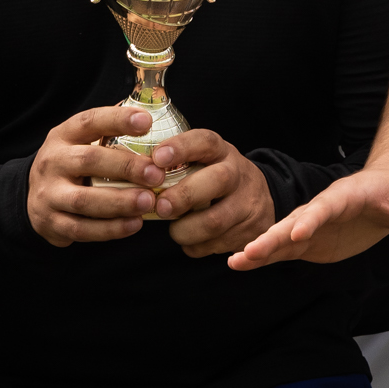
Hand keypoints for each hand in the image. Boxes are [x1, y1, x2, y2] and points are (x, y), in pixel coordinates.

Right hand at [27, 105, 159, 244]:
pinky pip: (82, 229)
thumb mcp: (79, 142)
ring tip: (149, 202)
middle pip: (89, 160)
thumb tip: (151, 114)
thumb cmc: (70, 165)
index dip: (117, 120)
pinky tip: (134, 224)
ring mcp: (49, 194)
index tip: (146, 121)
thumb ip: (109, 131)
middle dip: (126, 167)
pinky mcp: (51, 223)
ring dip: (120, 202)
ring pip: (84, 200)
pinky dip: (110, 229)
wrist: (33, 196)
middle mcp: (52, 162)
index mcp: (63, 136)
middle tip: (156, 174)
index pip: (90, 121)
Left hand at [140, 129, 277, 258]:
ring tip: (175, 230)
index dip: (181, 148)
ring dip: (186, 229)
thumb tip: (129, 171)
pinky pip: (214, 245)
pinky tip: (192, 239)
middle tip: (161, 207)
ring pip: (215, 221)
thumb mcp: (203, 161)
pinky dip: (196, 246)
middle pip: (217, 180)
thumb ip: (174, 164)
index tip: (158, 158)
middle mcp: (238, 174)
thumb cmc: (214, 178)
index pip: (204, 141)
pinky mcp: (248, 232)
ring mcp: (247, 204)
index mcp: (221, 152)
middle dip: (184, 195)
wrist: (258, 201)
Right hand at [228, 165, 388, 270]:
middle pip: (294, 222)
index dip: (312, 219)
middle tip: (251, 251)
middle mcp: (322, 208)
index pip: (326, 206)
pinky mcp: (310, 242)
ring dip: (260, 249)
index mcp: (345, 194)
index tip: (297, 232)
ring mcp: (313, 226)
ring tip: (235, 262)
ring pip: (283, 237)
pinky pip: (284, 250)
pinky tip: (240, 264)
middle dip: (274, 236)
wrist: (388, 189)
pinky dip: (263, 257)